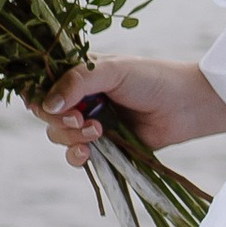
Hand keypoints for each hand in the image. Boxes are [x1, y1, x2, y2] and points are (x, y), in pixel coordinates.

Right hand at [29, 56, 225, 163]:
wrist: (187, 106)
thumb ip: (77, 82)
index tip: (44, 104)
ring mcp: (91, 122)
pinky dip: (76, 156)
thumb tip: (45, 104)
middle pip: (47, 113)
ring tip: (97, 131)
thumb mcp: (112, 70)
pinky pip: (76, 155)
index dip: (38, 94)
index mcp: (80, 72)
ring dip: (70, 137)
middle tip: (79, 119)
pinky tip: (88, 152)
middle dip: (58, 119)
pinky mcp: (103, 146)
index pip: (43, 82)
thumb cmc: (153, 79)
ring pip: (58, 135)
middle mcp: (81, 97)